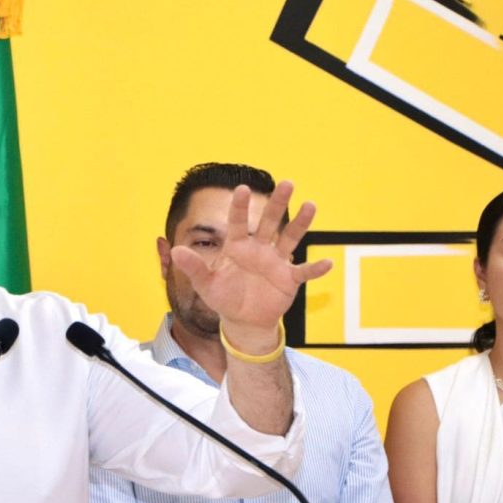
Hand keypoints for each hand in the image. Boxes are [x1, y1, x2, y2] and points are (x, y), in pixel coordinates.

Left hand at [170, 181, 331, 348]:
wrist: (243, 320)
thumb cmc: (223, 297)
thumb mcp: (205, 284)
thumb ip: (193, 267)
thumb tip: (175, 250)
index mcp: (237, 246)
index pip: (238, 222)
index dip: (241, 207)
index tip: (243, 189)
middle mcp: (259, 249)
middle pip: (270, 222)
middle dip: (278, 204)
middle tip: (287, 183)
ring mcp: (276, 262)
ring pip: (290, 238)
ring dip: (301, 224)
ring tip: (311, 205)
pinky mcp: (289, 279)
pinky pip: (303, 272)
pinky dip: (315, 269)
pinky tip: (328, 262)